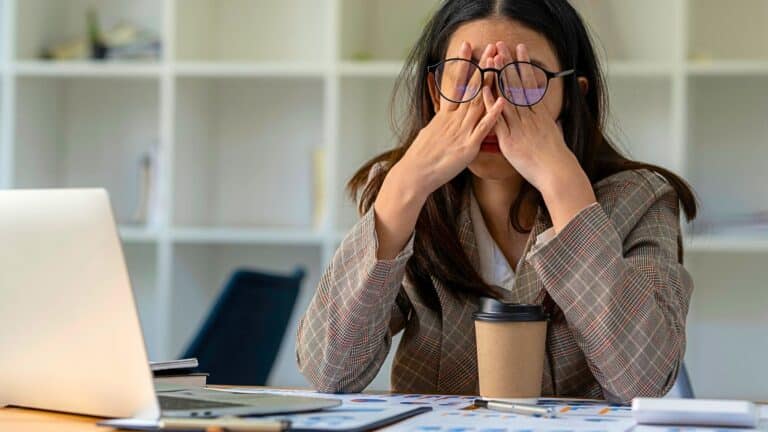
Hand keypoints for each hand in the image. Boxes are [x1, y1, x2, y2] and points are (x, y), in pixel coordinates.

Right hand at [396, 41, 505, 196]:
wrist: (414, 174)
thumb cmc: (421, 158)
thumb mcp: (429, 133)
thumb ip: (440, 123)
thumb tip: (442, 117)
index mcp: (445, 116)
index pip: (456, 84)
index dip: (463, 64)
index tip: (468, 46)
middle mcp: (453, 119)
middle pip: (471, 88)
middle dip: (482, 66)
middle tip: (491, 47)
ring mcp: (461, 131)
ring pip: (478, 102)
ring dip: (490, 82)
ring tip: (499, 64)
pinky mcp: (468, 146)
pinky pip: (483, 128)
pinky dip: (493, 114)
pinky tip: (502, 101)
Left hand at [482, 41, 596, 232]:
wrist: (557, 173)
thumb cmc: (556, 158)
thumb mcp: (555, 134)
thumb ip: (549, 123)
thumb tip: (550, 117)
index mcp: (541, 114)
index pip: (531, 84)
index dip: (524, 66)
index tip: (520, 50)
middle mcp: (530, 116)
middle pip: (518, 85)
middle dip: (509, 64)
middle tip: (502, 45)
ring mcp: (519, 127)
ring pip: (508, 97)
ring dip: (499, 77)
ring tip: (493, 59)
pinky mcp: (510, 140)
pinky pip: (498, 119)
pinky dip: (492, 104)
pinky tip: (485, 90)